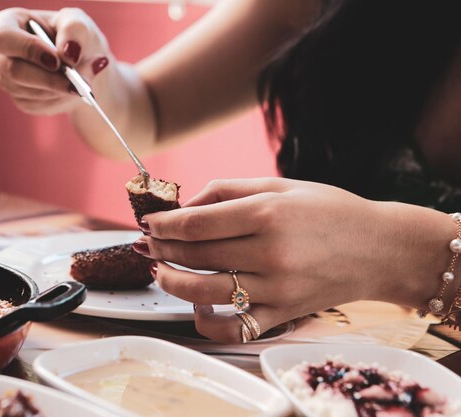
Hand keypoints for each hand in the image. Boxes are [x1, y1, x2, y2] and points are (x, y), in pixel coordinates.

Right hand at [0, 7, 110, 114]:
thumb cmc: (73, 35)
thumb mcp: (78, 22)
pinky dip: (60, 99)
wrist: (83, 62)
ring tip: (82, 80)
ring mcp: (7, 79)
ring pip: (29, 92)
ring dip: (59, 90)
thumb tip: (68, 55)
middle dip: (49, 79)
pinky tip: (71, 89)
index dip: (28, 49)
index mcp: (6, 24)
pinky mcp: (21, 100)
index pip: (1, 38)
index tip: (56, 61)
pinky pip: (38, 105)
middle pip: (14, 71)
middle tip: (78, 83)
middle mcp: (0, 53)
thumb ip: (74, 30)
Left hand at [133, 178, 452, 343]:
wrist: (380, 248)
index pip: (196, 223)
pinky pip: (234, 328)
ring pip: (205, 292)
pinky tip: (197, 307)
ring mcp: (277, 289)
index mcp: (267, 214)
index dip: (164, 224)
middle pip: (195, 255)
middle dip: (161, 248)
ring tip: (159, 270)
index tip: (148, 223)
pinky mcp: (284, 315)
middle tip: (146, 244)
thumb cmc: (329, 210)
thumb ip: (228, 190)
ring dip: (172, 282)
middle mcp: (270, 253)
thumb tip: (184, 205)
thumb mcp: (280, 186)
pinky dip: (207, 322)